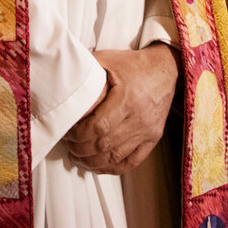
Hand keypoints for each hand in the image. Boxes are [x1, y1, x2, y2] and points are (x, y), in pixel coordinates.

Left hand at [64, 45, 179, 175]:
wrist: (166, 70)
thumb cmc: (133, 64)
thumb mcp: (108, 59)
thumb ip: (86, 70)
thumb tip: (61, 77)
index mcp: (126, 98)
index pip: (98, 126)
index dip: (79, 134)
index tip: (67, 132)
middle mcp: (138, 118)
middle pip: (105, 144)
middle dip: (81, 149)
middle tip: (68, 146)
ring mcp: (147, 131)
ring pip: (116, 157)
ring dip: (93, 162)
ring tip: (78, 158)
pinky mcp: (153, 139)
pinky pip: (132, 161)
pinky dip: (113, 168)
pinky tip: (98, 166)